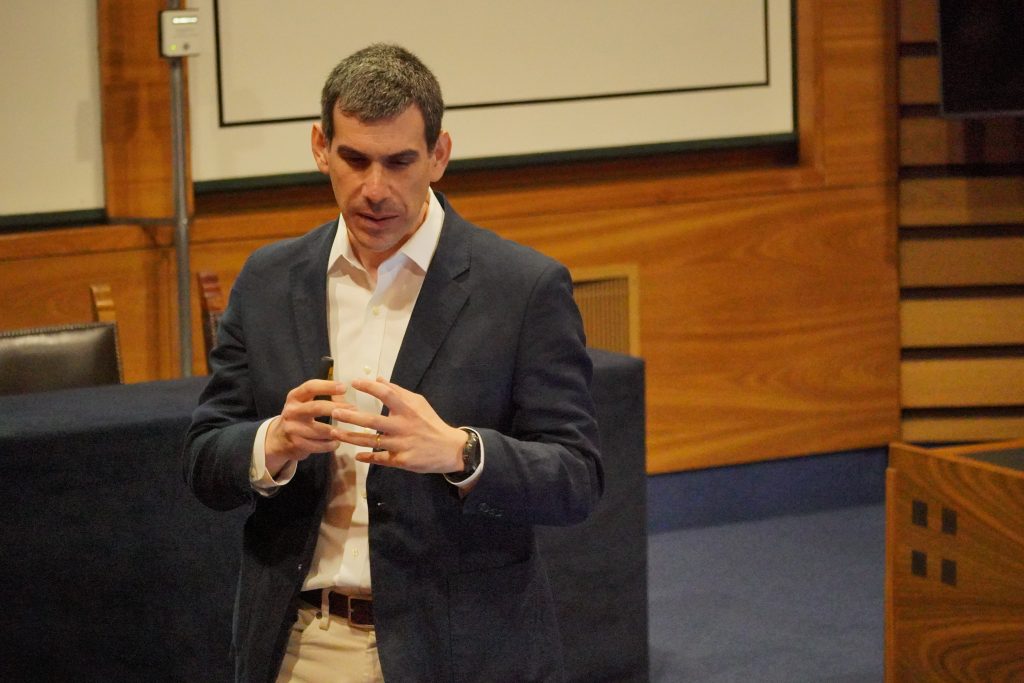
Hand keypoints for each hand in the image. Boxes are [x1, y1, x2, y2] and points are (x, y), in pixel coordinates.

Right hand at [264, 379, 349, 474]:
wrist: (279, 438)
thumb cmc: (299, 416)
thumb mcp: (304, 402)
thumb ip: (322, 396)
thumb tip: (344, 391)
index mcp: (294, 397)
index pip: (310, 387)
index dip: (328, 386)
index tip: (344, 388)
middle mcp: (291, 411)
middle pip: (316, 407)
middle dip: (336, 408)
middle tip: (353, 409)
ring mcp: (292, 428)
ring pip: (319, 430)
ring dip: (336, 431)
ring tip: (348, 431)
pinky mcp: (295, 443)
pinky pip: (317, 445)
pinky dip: (329, 445)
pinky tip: (336, 443)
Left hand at [331, 377, 466, 473]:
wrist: (450, 449)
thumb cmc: (430, 423)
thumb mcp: (419, 403)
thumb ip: (398, 392)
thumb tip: (378, 379)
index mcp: (408, 409)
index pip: (386, 394)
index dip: (369, 387)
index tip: (354, 383)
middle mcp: (403, 426)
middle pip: (372, 420)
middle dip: (351, 416)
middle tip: (334, 411)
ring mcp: (401, 445)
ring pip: (371, 441)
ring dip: (350, 437)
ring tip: (334, 433)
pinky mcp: (401, 461)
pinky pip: (380, 459)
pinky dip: (366, 457)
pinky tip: (355, 455)